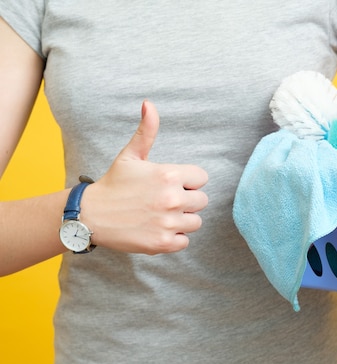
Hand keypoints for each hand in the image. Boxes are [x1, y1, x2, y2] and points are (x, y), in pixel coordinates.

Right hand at [80, 100, 208, 253]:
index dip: (188, 181)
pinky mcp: (163, 243)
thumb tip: (149, 104)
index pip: (202, 178)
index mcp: (168, 175)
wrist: (90, 215)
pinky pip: (185, 241)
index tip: (171, 184)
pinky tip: (157, 229)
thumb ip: (147, 131)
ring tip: (160, 215)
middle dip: (187, 201)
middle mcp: (172, 199)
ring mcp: (168, 222)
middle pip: (201, 201)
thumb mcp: (131, 155)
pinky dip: (174, 238)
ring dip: (182, 220)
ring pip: (195, 222)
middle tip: (163, 201)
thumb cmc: (114, 184)